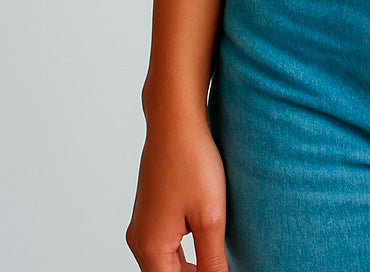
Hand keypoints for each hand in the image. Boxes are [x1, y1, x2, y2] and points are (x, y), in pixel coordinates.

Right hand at [125, 111, 227, 270]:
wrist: (175, 119)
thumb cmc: (191, 161)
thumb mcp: (210, 217)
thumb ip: (212, 261)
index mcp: (150, 247)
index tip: (221, 270)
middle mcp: (140, 240)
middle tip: (222, 265)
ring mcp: (143, 224)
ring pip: (168, 262)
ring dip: (192, 265)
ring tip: (218, 257)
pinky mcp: (151, 210)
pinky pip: (166, 244)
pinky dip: (186, 250)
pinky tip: (207, 240)